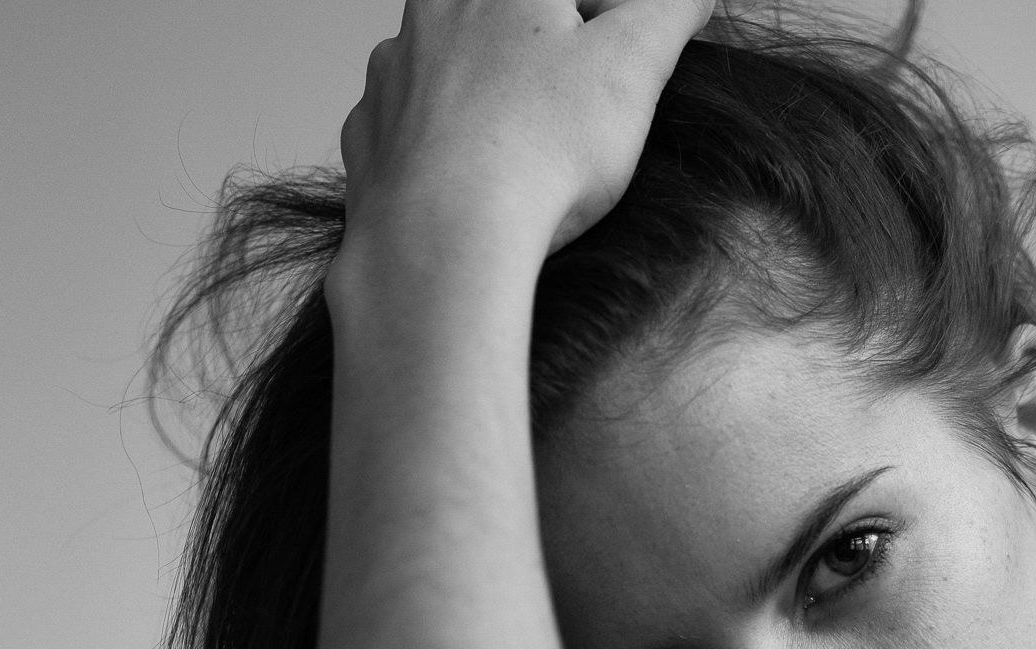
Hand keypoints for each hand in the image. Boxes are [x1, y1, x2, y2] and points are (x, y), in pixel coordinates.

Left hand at [336, 0, 713, 271]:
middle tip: (569, 114)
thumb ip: (667, 14)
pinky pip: (407, 130)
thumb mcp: (634, 67)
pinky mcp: (368, 138)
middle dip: (537, 58)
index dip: (600, 34)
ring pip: (445, 69)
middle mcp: (432, 13)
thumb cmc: (539, 149)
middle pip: (499, 23)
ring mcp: (391, 76)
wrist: (446, 238)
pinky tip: (470, 186)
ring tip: (520, 154)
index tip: (614, 75)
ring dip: (483, 99)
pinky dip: (440, 151)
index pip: (561, 4)